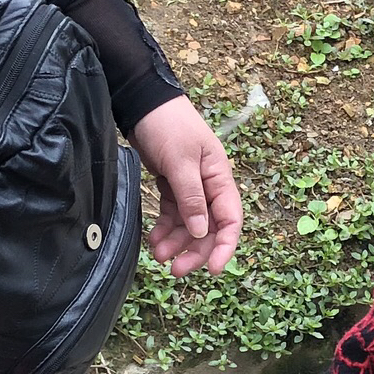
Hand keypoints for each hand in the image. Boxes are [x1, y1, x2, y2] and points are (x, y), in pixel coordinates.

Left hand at [131, 98, 242, 276]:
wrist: (142, 103)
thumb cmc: (168, 125)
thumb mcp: (180, 161)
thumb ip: (191, 197)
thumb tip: (202, 231)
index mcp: (220, 177)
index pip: (230, 219)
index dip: (224, 246)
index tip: (213, 269)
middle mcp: (209, 185)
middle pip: (209, 228)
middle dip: (194, 250)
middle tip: (175, 270)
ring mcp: (191, 187)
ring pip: (190, 225)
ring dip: (176, 243)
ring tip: (158, 255)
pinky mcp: (172, 186)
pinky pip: (173, 215)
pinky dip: (165, 229)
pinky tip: (154, 240)